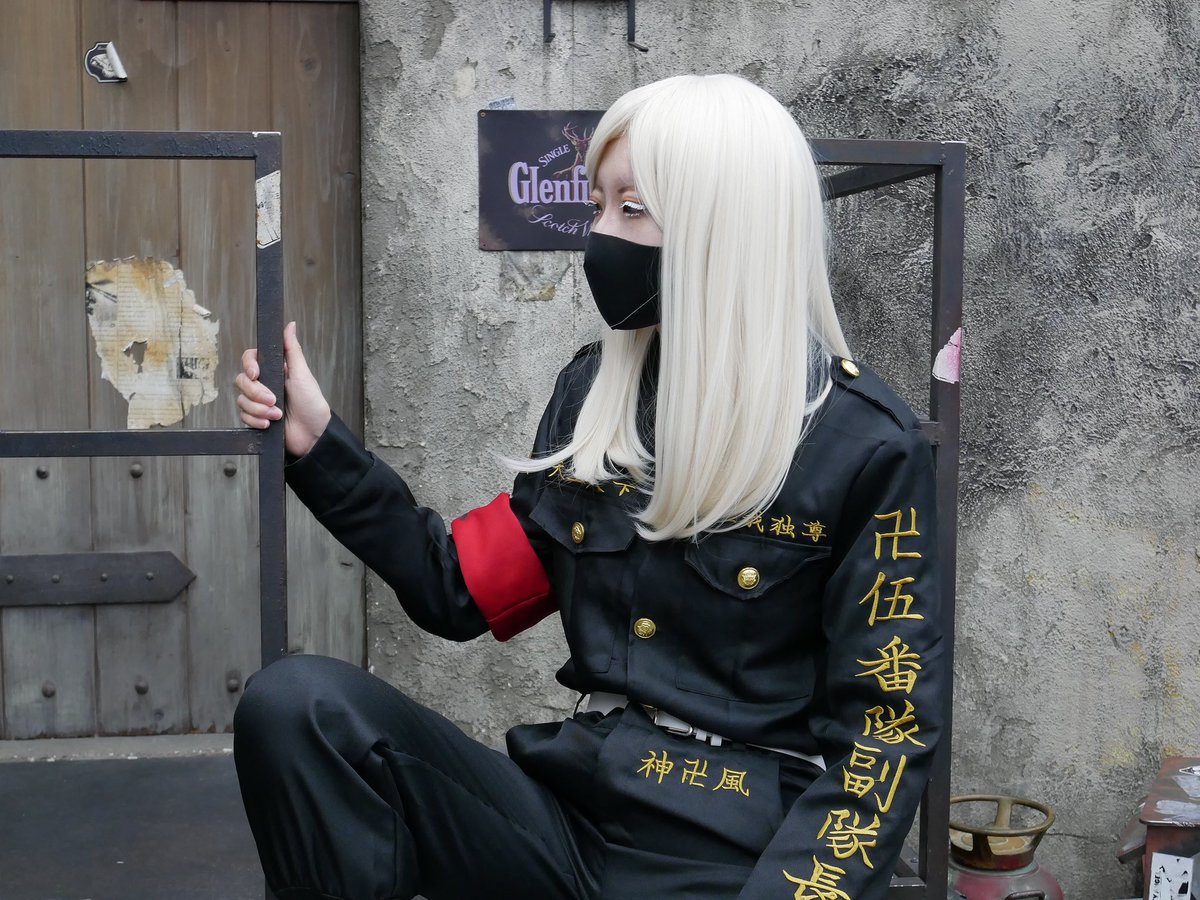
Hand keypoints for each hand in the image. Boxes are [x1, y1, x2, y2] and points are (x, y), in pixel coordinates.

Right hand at [235, 321, 331, 457]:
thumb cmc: (312, 404)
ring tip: (277, 415)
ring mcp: (258, 402)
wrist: (313, 435)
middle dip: (256, 393)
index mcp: (275, 371)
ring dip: (258, 409)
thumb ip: (293, 350)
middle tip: (274, 400)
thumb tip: (290, 325)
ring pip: (241, 400)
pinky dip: (255, 420)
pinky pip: (243, 416)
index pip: (250, 359)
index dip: (249, 365)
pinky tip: (269, 424)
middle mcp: (264, 384)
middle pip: (242, 380)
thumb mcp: (303, 375)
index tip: (256, 374)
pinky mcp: (256, 418)